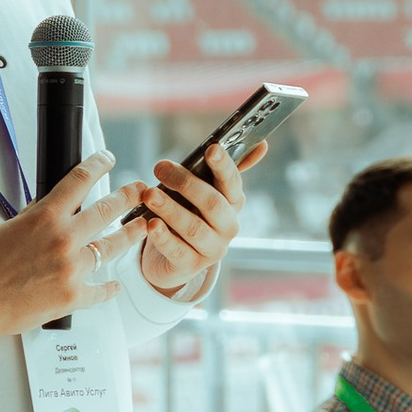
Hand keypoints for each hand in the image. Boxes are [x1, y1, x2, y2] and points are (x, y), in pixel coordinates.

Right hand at [0, 154, 137, 342]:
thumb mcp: (10, 227)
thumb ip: (38, 216)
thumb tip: (55, 207)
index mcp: (45, 216)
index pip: (79, 181)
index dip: (98, 165)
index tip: (108, 158)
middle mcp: (63, 239)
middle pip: (107, 210)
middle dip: (128, 196)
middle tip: (140, 189)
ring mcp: (72, 268)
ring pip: (112, 246)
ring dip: (131, 234)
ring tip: (144, 226)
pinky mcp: (73, 296)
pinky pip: (102, 289)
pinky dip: (110, 287)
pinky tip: (115, 284)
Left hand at [132, 136, 254, 302]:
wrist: (173, 257)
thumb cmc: (189, 212)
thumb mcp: (203, 190)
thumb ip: (221, 169)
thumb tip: (262, 144)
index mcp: (233, 203)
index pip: (232, 182)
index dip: (223, 166)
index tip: (211, 149)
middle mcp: (228, 227)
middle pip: (212, 204)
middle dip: (186, 183)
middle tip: (161, 167)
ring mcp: (212, 249)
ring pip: (194, 228)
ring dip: (170, 209)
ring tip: (149, 195)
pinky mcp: (191, 266)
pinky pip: (177, 251)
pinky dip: (163, 237)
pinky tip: (151, 224)